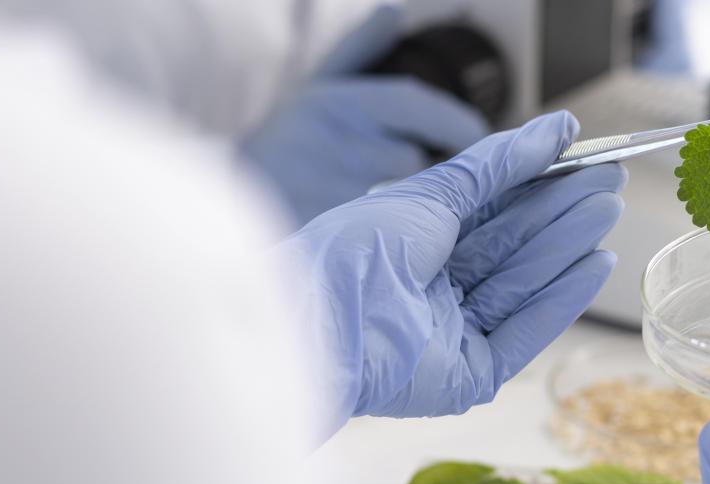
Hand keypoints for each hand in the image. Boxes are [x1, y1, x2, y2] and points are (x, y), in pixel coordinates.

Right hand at [241, 6, 488, 223]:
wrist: (231, 202)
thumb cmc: (283, 143)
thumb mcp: (316, 87)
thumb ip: (360, 49)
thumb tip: (395, 9)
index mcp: (340, 102)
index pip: (415, 105)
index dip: (456, 122)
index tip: (478, 135)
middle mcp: (338, 142)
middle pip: (414, 159)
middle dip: (432, 170)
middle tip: (443, 179)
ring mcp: (335, 191)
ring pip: (404, 199)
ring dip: (413, 204)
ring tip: (409, 208)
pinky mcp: (336, 233)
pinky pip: (386, 233)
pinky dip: (395, 232)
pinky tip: (392, 235)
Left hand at [282, 111, 625, 430]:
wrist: (326, 319)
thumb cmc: (360, 249)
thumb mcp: (432, 191)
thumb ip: (498, 164)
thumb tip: (556, 128)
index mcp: (418, 246)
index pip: (492, 212)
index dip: (539, 185)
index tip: (582, 160)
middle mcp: (437, 290)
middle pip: (513, 247)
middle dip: (562, 213)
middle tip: (611, 182)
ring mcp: (454, 334)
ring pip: (523, 283)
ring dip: (568, 247)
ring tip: (608, 211)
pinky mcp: (470, 374)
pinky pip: (524, 331)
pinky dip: (562, 299)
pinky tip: (597, 264)